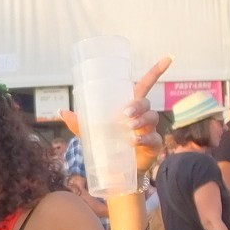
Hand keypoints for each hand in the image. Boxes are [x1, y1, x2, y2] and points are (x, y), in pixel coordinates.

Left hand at [60, 56, 171, 172]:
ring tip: (128, 129)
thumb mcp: (89, 133)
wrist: (114, 171)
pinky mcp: (154, 145)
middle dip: (137, 106)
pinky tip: (134, 141)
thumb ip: (77, 122)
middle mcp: (142, 115)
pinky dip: (144, 139)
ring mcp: (149, 130)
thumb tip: (60, 111)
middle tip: (125, 114)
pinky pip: (153, 138)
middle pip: (146, 103)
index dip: (157, 71)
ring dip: (140, 121)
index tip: (169, 58)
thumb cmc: (105, 145)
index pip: (145, 85)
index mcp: (129, 106)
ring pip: (151, 118)